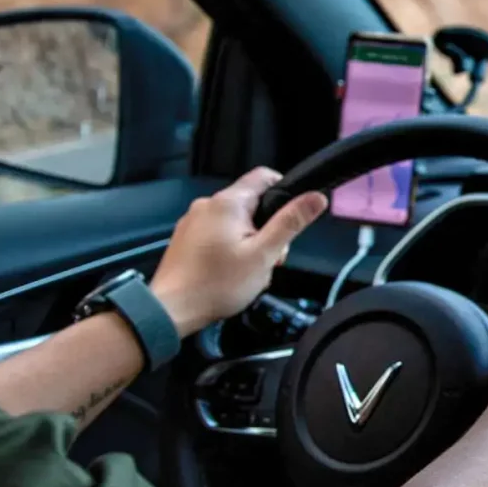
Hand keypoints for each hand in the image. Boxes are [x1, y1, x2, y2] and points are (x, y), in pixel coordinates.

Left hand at [148, 168, 327, 334]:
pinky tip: (227, 273)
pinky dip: (228, 249)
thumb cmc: (218, 284)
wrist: (171, 310)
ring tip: (246, 272)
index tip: (293, 216)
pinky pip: (216, 234)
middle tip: (268, 259)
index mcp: (227, 202)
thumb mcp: (263, 255)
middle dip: (266, 229)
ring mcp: (192, 221)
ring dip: (248, 242)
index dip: (285, 190)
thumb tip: (316, 197)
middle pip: (250, 204)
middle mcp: (207, 204)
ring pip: (234, 222)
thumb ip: (290, 223)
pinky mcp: (184, 239)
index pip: (264, 176)